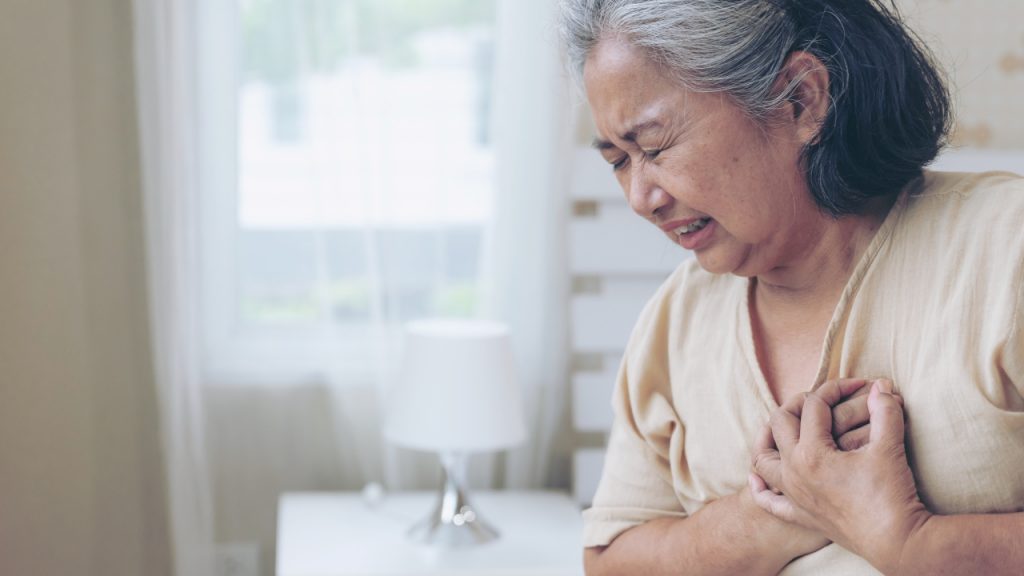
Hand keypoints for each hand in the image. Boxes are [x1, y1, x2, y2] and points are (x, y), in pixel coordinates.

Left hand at [750, 379, 930, 573]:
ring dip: (768, 438)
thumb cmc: (892, 494)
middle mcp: (794, 471)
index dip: (836, 388)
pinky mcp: (800, 515)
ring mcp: (793, 495)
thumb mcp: (890, 448)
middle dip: (799, 403)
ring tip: (783, 427)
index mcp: (811, 452)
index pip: (814, 406)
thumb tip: (882, 385)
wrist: (897, 542)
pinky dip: (760, 488)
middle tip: (822, 399)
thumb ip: (885, 412)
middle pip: (780, 422)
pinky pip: (769, 501)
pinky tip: (757, 479)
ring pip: (763, 459)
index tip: (859, 386)